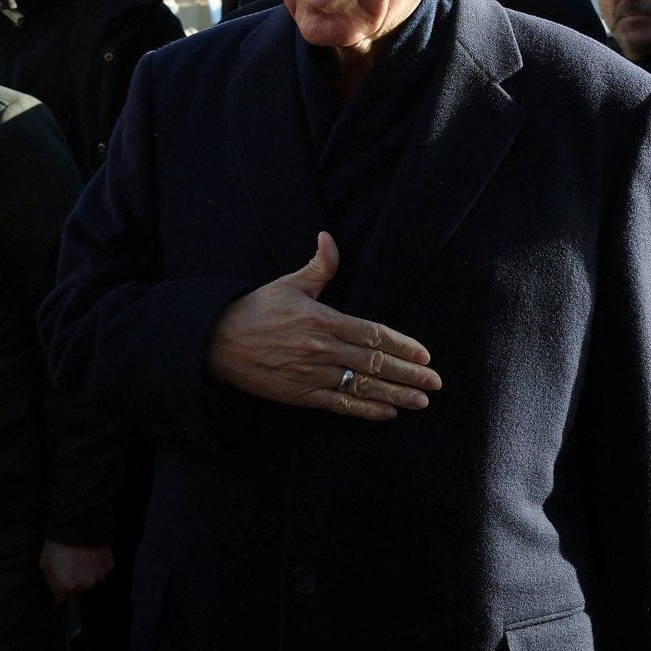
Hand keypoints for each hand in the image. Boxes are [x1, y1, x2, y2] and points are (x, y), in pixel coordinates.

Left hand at [40, 541, 113, 602]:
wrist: (78, 524)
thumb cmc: (60, 542)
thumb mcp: (45, 562)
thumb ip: (50, 580)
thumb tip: (56, 591)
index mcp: (67, 585)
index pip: (62, 598)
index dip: (60, 589)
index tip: (60, 582)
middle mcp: (84, 584)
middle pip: (78, 589)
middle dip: (74, 580)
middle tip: (70, 564)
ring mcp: (98, 576)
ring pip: (91, 580)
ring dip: (86, 573)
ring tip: (81, 557)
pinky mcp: (108, 566)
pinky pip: (101, 570)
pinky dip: (96, 565)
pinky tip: (90, 554)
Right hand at [201, 232, 438, 420]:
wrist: (216, 341)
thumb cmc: (255, 309)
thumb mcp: (288, 283)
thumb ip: (319, 266)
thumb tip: (329, 237)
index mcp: (321, 318)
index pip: (372, 333)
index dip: (402, 345)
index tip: (425, 355)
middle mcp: (320, 348)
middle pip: (374, 362)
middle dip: (408, 374)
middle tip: (434, 383)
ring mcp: (310, 374)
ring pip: (362, 386)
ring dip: (395, 395)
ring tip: (420, 401)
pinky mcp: (299, 395)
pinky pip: (339, 404)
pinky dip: (365, 410)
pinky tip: (387, 412)